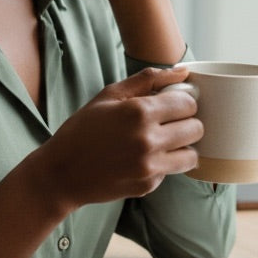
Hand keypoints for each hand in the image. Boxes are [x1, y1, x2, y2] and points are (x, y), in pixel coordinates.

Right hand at [35, 66, 201, 209]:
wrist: (61, 173)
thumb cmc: (83, 129)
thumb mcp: (109, 95)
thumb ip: (147, 79)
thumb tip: (181, 71)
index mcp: (139, 112)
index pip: (189, 104)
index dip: (184, 102)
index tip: (173, 105)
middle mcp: (148, 140)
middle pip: (196, 129)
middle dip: (187, 123)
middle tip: (170, 123)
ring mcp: (149, 166)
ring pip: (192, 155)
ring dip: (182, 147)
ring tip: (164, 143)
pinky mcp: (148, 186)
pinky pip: (171, 171)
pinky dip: (164, 165)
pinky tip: (143, 159)